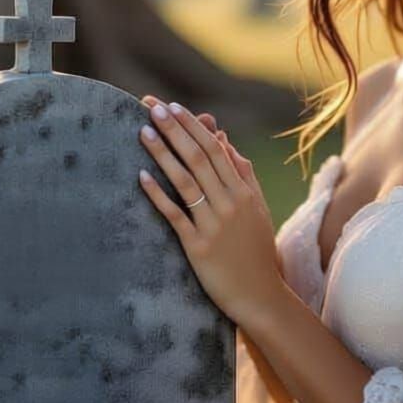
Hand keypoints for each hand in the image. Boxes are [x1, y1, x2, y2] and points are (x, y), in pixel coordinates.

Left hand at [136, 95, 284, 324]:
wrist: (261, 296)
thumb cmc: (257, 251)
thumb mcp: (257, 209)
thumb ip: (243, 174)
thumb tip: (226, 142)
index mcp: (243, 191)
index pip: (214, 149)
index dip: (192, 126)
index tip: (174, 106)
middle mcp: (229, 203)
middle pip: (198, 157)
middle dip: (174, 129)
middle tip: (152, 106)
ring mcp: (213, 224)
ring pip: (185, 180)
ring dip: (163, 153)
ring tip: (143, 131)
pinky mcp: (198, 247)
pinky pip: (175, 215)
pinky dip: (158, 194)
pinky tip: (141, 176)